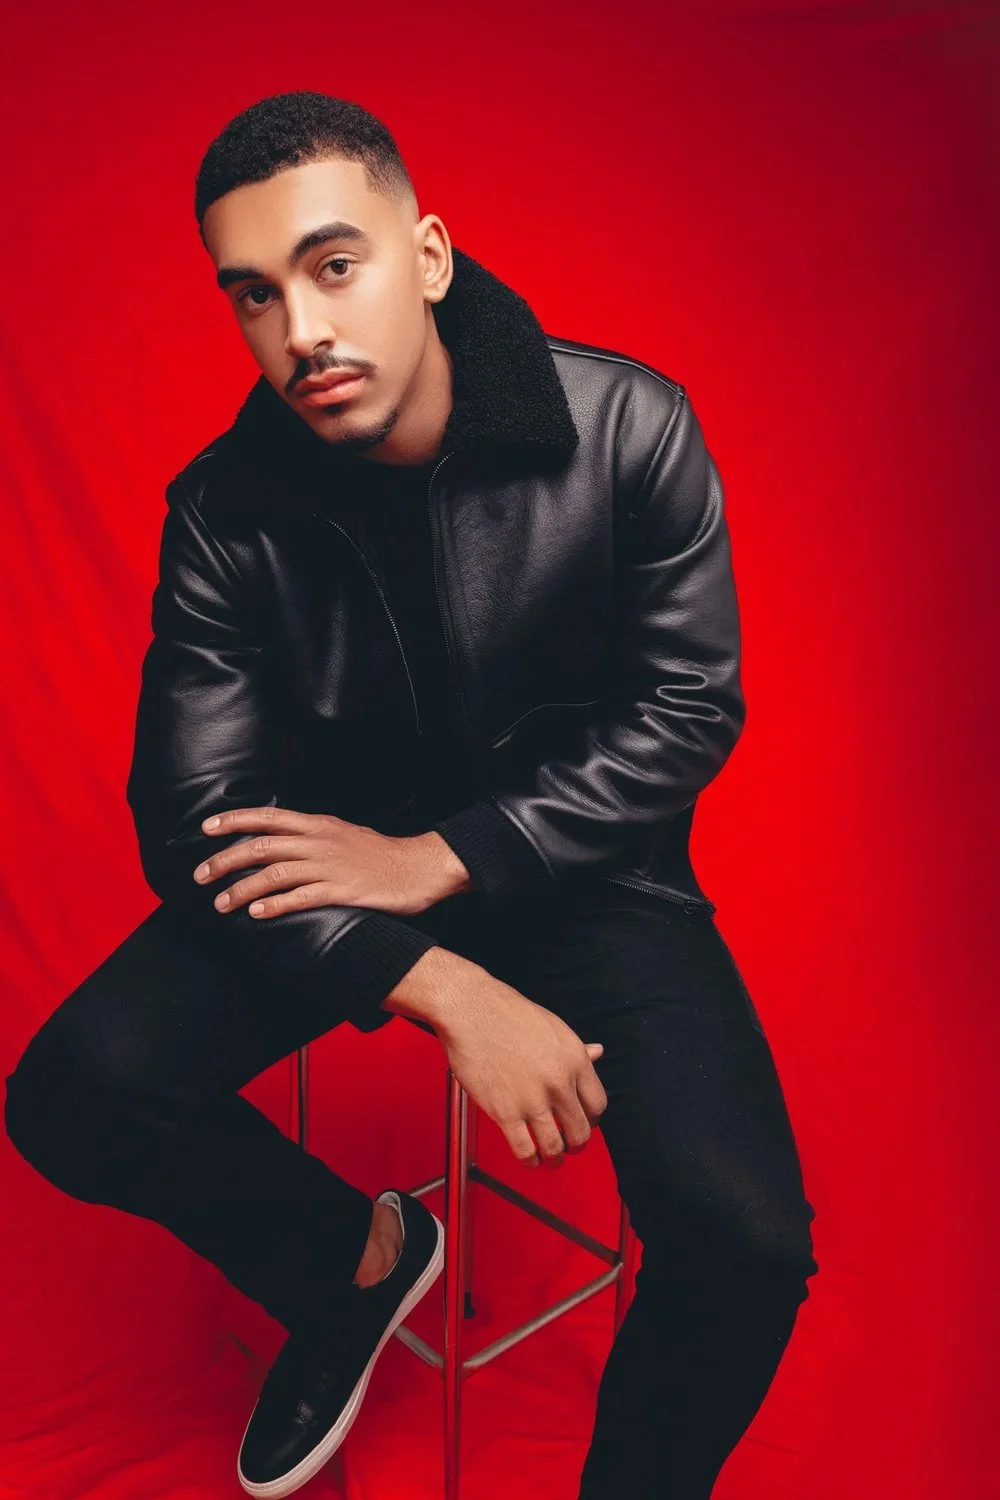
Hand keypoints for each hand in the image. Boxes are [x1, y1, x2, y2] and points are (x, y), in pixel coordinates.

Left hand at [192, 806, 470, 918]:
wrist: (421, 867)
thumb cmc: (384, 855)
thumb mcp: (345, 834)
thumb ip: (315, 836)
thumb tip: (286, 840)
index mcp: (319, 825)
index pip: (268, 817)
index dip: (235, 820)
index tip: (207, 827)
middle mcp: (320, 842)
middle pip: (261, 846)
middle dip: (225, 860)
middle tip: (200, 875)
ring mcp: (330, 866)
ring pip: (274, 874)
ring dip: (242, 888)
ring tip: (221, 903)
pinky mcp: (342, 891)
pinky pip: (301, 898)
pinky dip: (275, 904)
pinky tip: (257, 913)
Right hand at [386, 947, 608, 1168]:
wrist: (471, 1010)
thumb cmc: (507, 1013)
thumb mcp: (553, 1026)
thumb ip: (576, 1048)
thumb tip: (597, 1052)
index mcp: (574, 1060)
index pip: (597, 1104)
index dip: (592, 1119)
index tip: (584, 1122)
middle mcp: (559, 1082)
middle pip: (580, 1130)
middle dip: (577, 1144)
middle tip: (570, 1145)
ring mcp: (532, 1100)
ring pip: (555, 1146)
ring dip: (555, 1158)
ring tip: (551, 1159)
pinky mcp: (505, 1112)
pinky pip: (525, 1150)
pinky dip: (530, 1161)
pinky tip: (530, 1158)